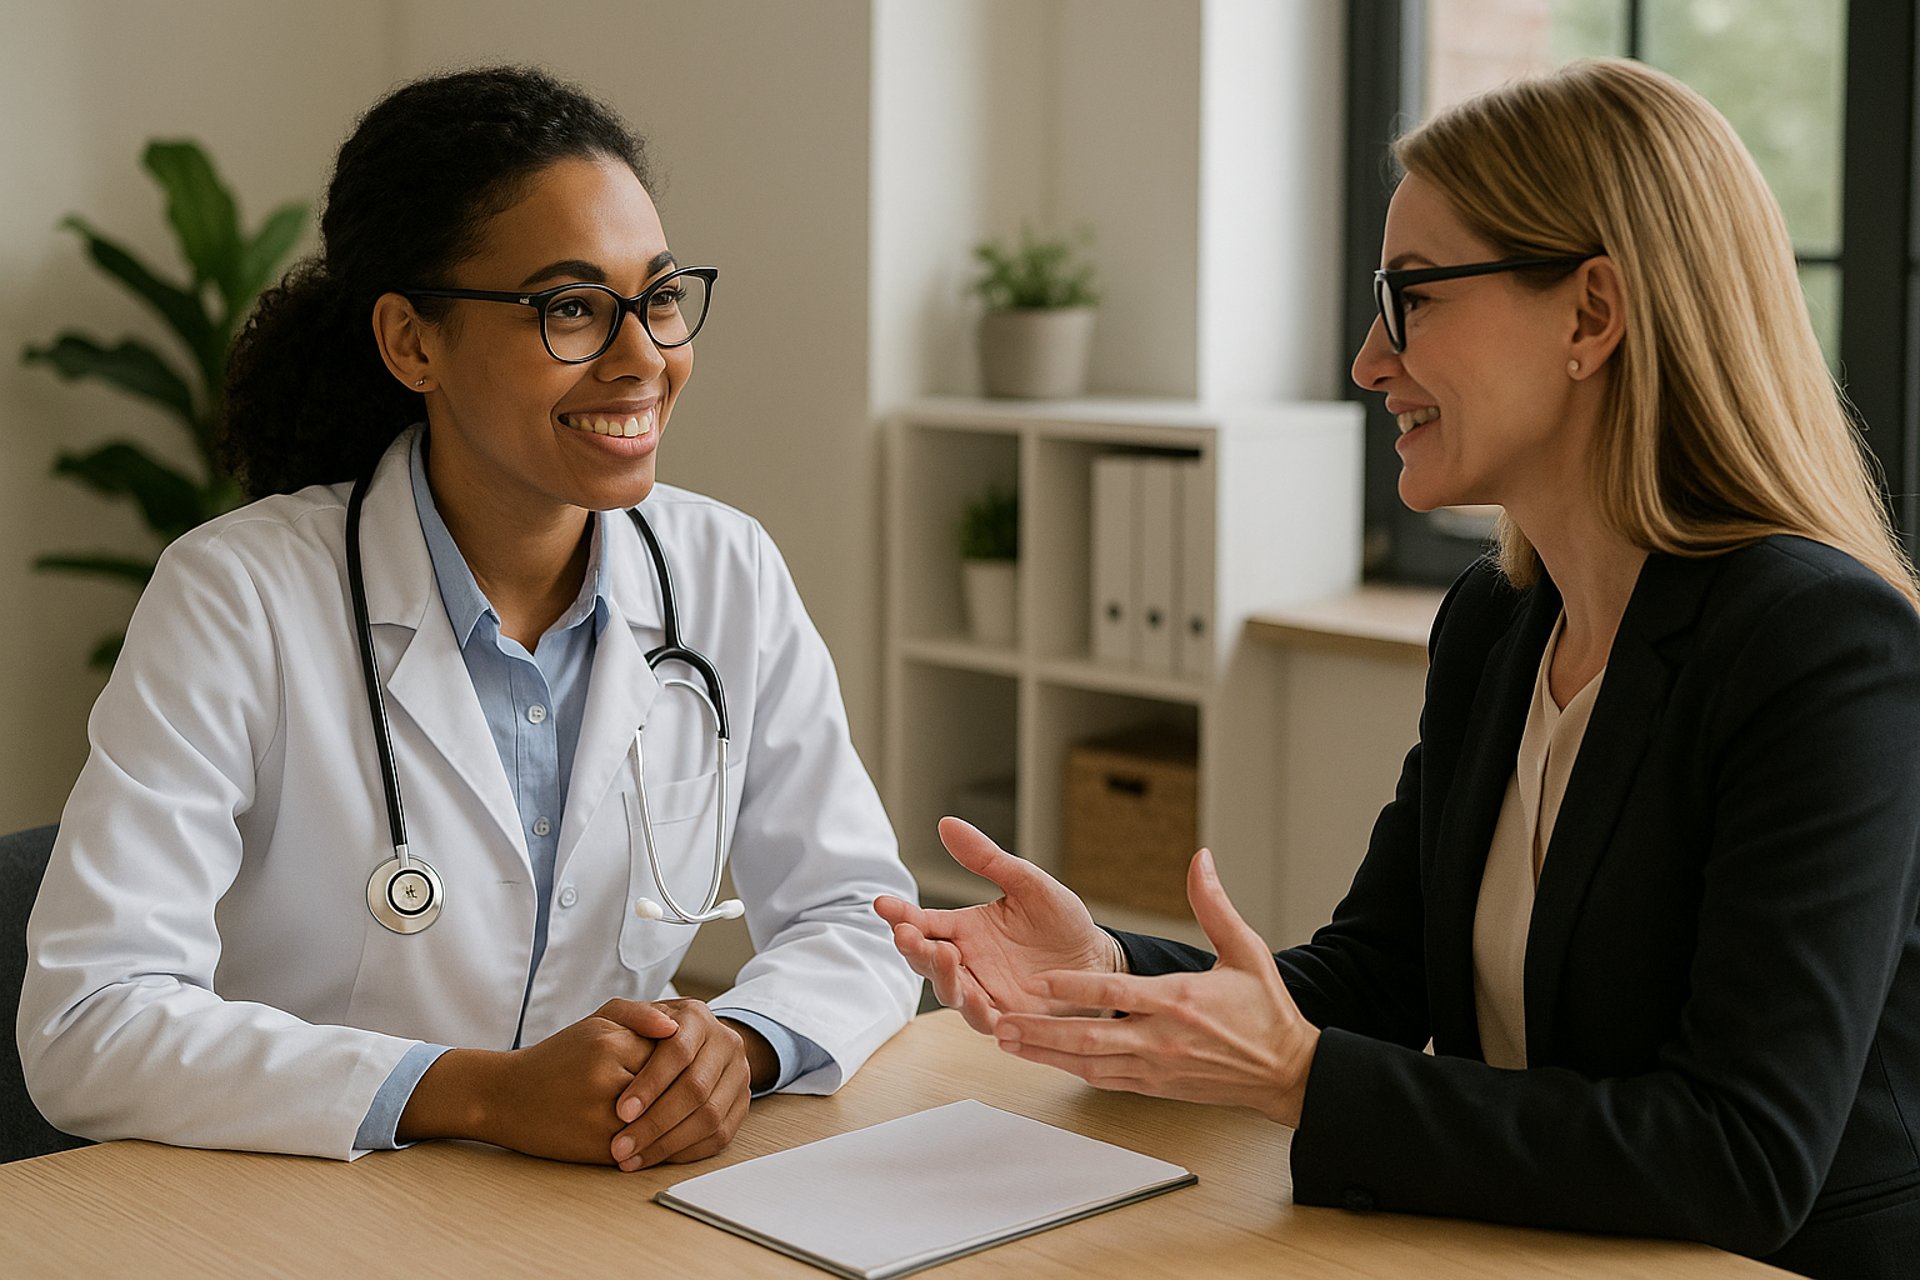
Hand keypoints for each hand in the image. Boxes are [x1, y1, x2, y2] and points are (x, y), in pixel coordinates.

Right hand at [400, 998, 678, 1162]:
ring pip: (662, 1117)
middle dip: (677, 1089)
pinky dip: (655, 1141)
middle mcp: (606, 1078)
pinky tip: (650, 1134)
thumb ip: (639, 1015)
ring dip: (670, 1118)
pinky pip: (647, 1145)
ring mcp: (602, 1117)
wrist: (505, 1098)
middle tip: (680, 1090)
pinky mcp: (599, 1149)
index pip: (673, 1051)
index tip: (680, 1063)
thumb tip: (676, 1028)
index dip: (677, 1060)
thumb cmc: (558, 1057)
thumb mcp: (595, 1022)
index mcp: (609, 1042)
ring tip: (665, 1112)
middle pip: (671, 1086)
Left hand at [609, 998, 751, 1170]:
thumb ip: (634, 1014)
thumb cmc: (643, 1034)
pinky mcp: (742, 1104)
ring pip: (710, 1117)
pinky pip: (720, 1136)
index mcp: (698, 1017)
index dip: (650, 1084)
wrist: (681, 1043)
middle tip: (620, 1146)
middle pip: (696, 1089)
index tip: (620, 1111)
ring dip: (668, 1144)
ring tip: (631, 1159)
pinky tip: (655, 1158)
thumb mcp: (628, 1015)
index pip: (679, 1051)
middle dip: (655, 1123)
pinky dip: (686, 1153)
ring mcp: (738, 1075)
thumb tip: (661, 1025)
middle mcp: (726, 1044)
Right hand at [873, 817, 1119, 1033]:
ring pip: (949, 990)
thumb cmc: (1062, 922)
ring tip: (942, 955)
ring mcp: (984, 991)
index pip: (924, 922)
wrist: (1099, 959)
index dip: (901, 914)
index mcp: (966, 929)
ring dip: (940, 976)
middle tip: (906, 934)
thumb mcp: (1026, 883)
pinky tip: (972, 997)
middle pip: (926, 959)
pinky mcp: (1007, 1016)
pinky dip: (974, 1010)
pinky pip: (983, 1018)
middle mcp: (968, 962)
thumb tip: (946, 824)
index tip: (881, 903)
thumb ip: (986, 858)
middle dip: (913, 948)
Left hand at [993, 849, 1318, 1126]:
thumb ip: (1214, 905)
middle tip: (1000, 1021)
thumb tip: (1201, 859)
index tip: (1038, 981)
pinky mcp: (1155, 1086)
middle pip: (1090, 1037)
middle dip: (1041, 1031)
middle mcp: (1162, 1038)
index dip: (1074, 988)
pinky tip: (1044, 1060)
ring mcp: (1156, 1067)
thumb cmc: (1266, 1011)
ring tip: (1006, 1041)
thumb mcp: (1246, 950)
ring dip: (1045, 1054)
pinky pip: (1104, 1080)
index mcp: (1179, 1000)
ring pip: (1089, 1064)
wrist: (1287, 1072)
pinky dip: (1070, 1070)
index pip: (1115, 993)